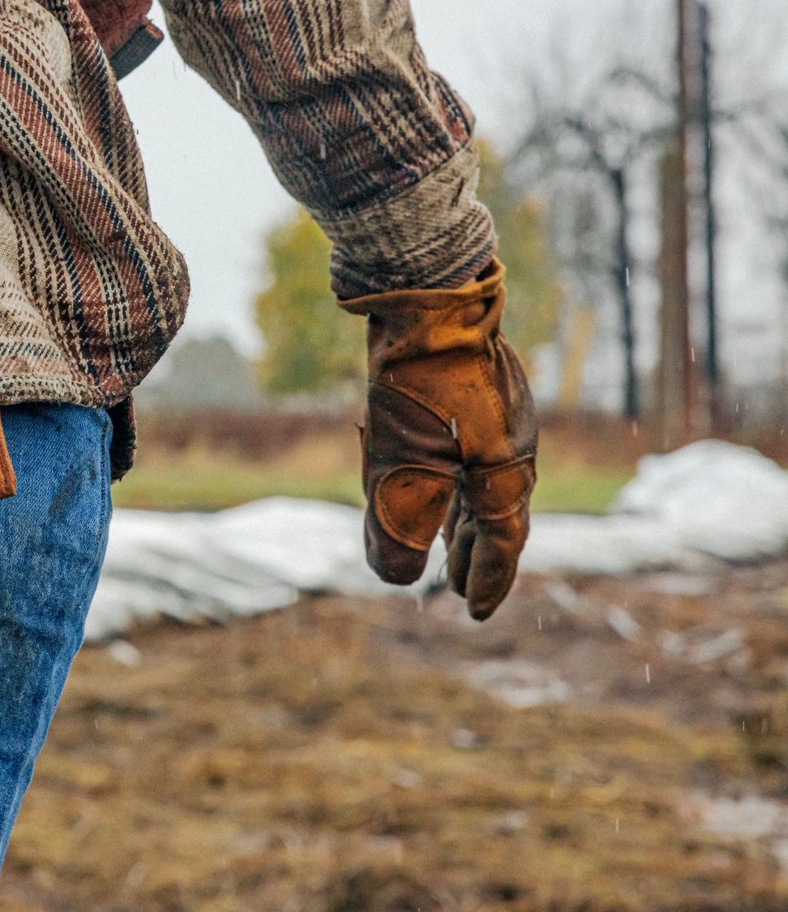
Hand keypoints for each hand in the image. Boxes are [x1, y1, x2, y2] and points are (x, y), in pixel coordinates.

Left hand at [340, 261, 536, 619]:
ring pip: (484, 485)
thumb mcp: (398, 466)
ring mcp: (500, 417)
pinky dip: (458, 484)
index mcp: (506, 471)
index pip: (503, 541)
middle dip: (478, 557)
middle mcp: (513, 446)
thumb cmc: (416, 386)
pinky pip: (473, 455)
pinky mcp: (477, 395)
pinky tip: (436, 481)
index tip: (474, 613)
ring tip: (448, 550)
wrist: (427, 298)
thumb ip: (398, 528)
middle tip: (459, 591)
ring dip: (466, 522)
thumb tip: (397, 580)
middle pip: (498, 517)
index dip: (489, 579)